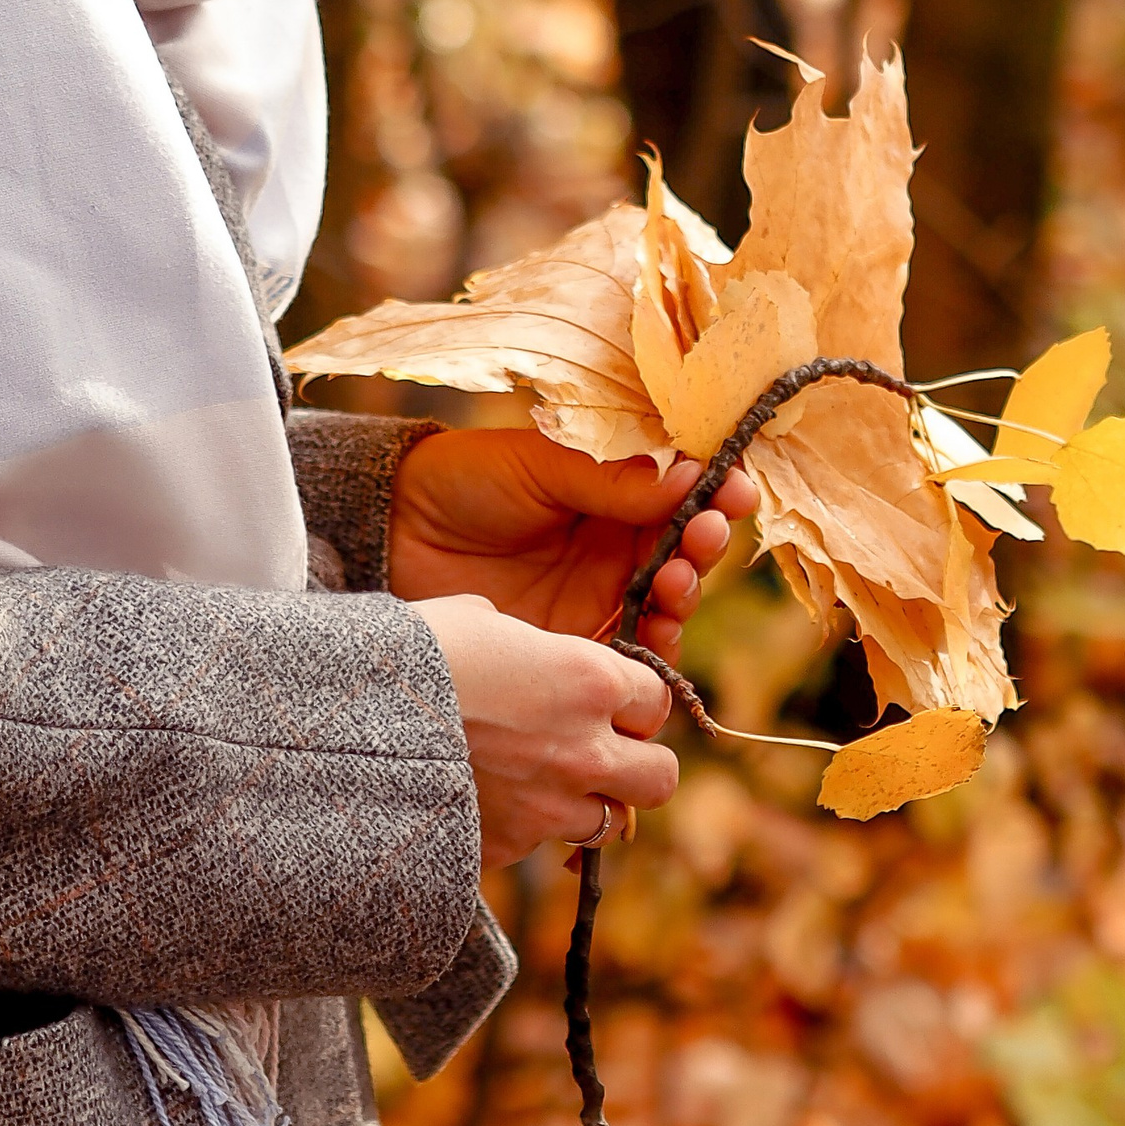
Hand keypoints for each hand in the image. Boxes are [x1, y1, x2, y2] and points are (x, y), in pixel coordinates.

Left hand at [389, 430, 760, 657]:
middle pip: (689, 555)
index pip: (686, 496)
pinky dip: (655, 651)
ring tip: (674, 579)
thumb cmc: (464, 482)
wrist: (391, 533)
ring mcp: (603, 600)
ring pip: (671, 608)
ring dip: (687, 595)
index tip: (733, 488)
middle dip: (707, 545)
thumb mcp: (540, 465)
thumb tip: (690, 475)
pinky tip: (658, 631)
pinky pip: (633, 660)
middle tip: (703, 534)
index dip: (716, 494)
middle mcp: (621, 549)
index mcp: (618, 495)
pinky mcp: (578, 648)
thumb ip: (611, 479)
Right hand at [410, 594, 680, 866]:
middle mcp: (585, 750)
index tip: (607, 703)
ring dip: (584, 806)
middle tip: (599, 755)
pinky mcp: (507, 846)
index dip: (633, 703)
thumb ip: (525, 643)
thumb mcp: (475, 620)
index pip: (656, 701)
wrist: (343, 723)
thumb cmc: (406, 651)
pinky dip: (518, 829)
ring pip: (607, 825)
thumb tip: (521, 651)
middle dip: (638, 767)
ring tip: (541, 786)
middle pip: (661, 778)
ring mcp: (550, 806)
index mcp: (589, 680)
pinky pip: (534, 845)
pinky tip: (479, 804)